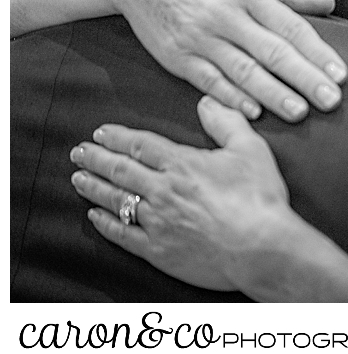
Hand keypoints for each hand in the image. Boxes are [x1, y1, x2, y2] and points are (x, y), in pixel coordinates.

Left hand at [70, 97, 295, 292]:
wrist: (262, 248)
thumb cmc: (260, 198)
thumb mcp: (251, 149)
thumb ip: (227, 122)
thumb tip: (207, 103)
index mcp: (182, 164)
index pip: (141, 145)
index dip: (118, 137)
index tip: (101, 132)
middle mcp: (163, 191)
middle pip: (120, 170)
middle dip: (96, 159)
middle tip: (79, 152)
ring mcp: (157, 222)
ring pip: (116, 200)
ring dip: (94, 187)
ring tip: (79, 178)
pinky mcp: (158, 250)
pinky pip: (122, 235)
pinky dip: (106, 223)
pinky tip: (95, 216)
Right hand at [92, 0, 347, 121]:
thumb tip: (328, 4)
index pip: (290, 27)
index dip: (317, 52)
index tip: (341, 74)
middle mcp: (224, 15)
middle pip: (272, 52)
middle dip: (305, 79)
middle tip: (332, 101)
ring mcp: (199, 38)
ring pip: (243, 72)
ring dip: (273, 95)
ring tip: (300, 112)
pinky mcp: (176, 56)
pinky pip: (209, 81)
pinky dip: (231, 98)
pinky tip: (253, 112)